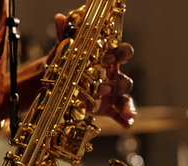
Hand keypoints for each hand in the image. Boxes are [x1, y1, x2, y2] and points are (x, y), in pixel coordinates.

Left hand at [51, 13, 136, 128]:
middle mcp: (113, 76)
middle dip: (118, 83)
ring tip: (122, 111)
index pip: (122, 53)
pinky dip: (126, 118)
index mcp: (106, 60)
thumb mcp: (65, 53)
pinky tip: (127, 124)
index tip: (107, 58)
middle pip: (126, 78)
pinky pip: (121, 113)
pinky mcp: (108, 108)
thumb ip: (65, 37)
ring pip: (126, 96)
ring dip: (125, 102)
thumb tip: (60, 18)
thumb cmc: (70, 66)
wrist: (62, 86)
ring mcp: (112, 93)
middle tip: (102, 87)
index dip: (119, 54)